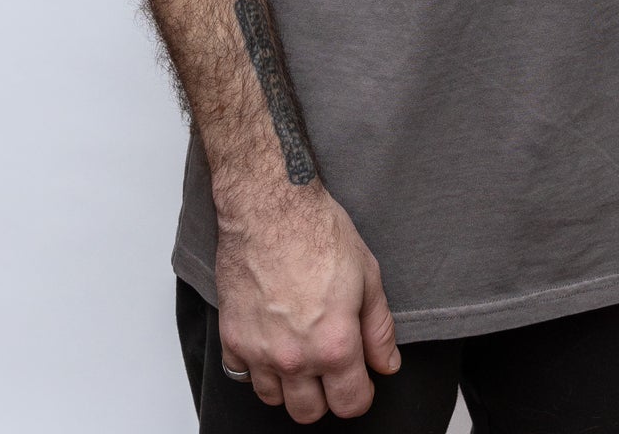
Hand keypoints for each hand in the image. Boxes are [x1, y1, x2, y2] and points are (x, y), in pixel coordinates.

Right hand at [214, 181, 401, 420]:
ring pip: (274, 400)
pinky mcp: (232, 337)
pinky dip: (256, 365)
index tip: (359, 380)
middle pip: (309, 413)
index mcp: (334, 345)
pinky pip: (242, 374)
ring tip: (300, 351)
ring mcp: (259, 351)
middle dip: (325, 396)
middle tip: (329, 367)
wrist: (269, 206)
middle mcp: (295, 357)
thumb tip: (386, 363)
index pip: (351, 403)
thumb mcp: (368, 274)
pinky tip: (270, 339)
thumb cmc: (316, 231)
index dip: (361, 393)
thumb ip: (379, 328)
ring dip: (289, 384)